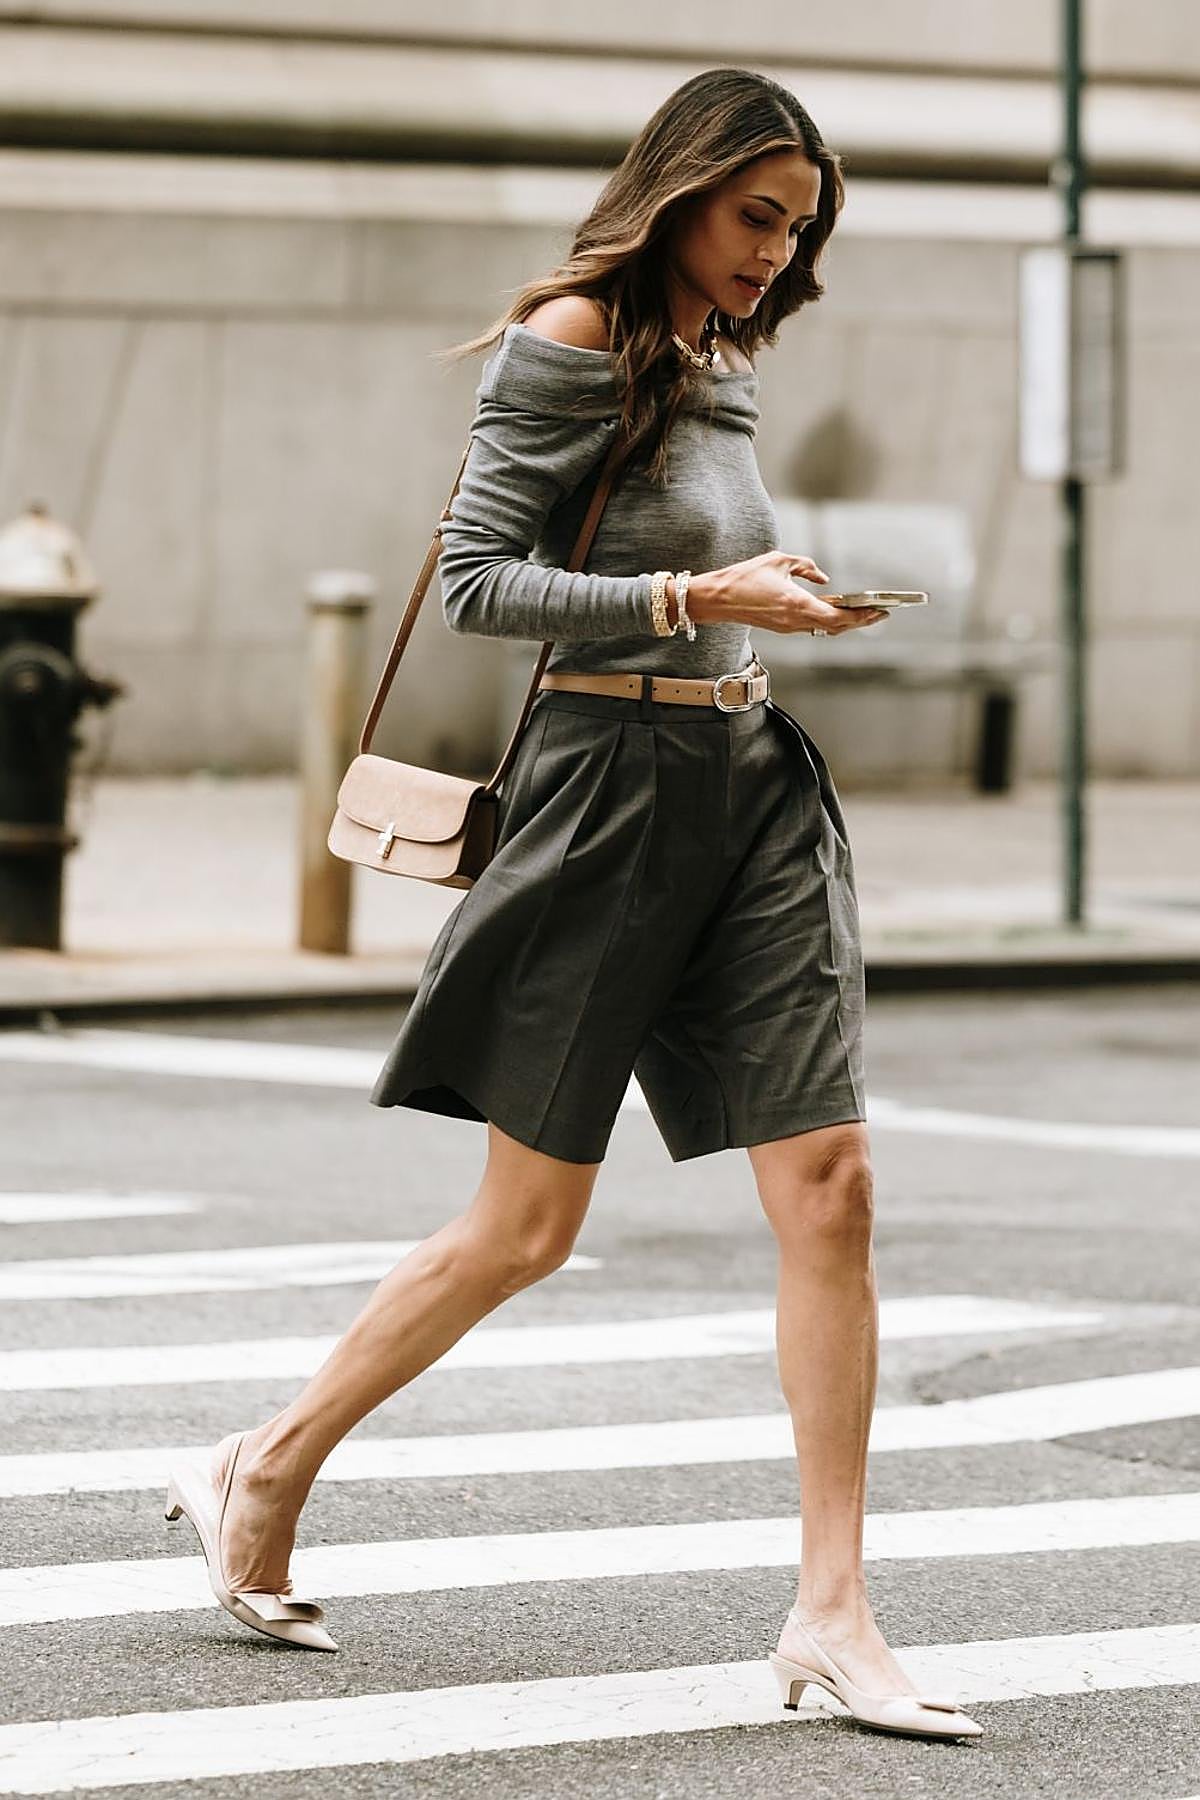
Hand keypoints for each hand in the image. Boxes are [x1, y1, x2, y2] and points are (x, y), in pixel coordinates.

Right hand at [688, 552, 888, 633]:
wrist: (718, 599)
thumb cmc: (744, 578)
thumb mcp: (779, 561)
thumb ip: (806, 567)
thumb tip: (823, 578)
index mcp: (797, 604)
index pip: (837, 617)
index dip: (860, 616)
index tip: (877, 611)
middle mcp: (795, 620)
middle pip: (836, 627)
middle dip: (859, 621)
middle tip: (878, 614)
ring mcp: (788, 627)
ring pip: (824, 629)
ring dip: (844, 623)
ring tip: (862, 613)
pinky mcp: (781, 627)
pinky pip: (812, 627)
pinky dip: (828, 621)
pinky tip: (836, 612)